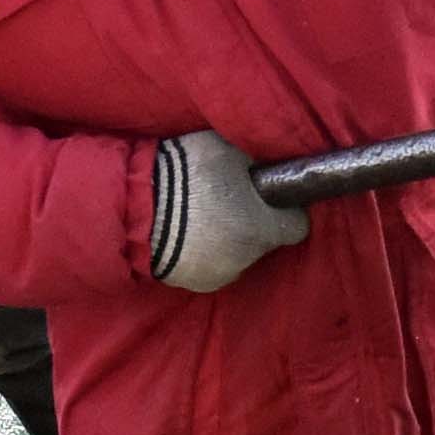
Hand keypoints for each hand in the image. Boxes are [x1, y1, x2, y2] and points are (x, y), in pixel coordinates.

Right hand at [145, 132, 306, 293]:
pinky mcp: (195, 284)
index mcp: (263, 229)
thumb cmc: (186, 174)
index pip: (296, 226)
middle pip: (263, 241)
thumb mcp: (227, 150)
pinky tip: (184, 234)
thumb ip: (253, 162)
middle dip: (252, 223)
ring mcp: (220, 275)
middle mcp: (247, 259)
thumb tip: (265, 164)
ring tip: (199, 216)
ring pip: (236, 255)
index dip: (285, 209)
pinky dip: (204, 252)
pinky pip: (210, 265)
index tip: (271, 197)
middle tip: (226, 200)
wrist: (137, 208)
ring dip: (226, 239)